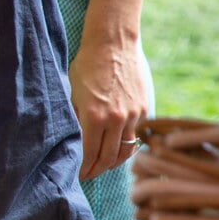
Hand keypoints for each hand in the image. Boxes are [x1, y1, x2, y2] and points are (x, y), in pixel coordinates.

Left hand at [70, 34, 148, 179]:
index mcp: (93, 117)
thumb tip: (74, 140)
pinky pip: (137, 137)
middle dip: (97, 170)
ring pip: (126, 151)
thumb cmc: (87, 65)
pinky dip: (128, 147)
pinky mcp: (145, 109)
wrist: (114, 43)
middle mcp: (116, 120)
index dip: (83, 168)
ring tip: (103, 166)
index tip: (78, 176)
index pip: (88, 154)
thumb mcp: (72, 91)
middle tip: (89, 175)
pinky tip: (119, 150)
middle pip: (108, 158)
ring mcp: (134, 115)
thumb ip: (75, 117)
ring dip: (114, 162)